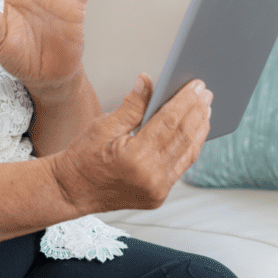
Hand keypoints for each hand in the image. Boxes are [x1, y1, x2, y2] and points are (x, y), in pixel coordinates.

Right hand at [48, 75, 212, 213]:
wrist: (72, 191)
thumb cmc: (83, 157)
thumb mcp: (103, 126)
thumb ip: (132, 105)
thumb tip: (149, 81)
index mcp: (136, 158)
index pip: (169, 122)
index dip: (185, 101)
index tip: (197, 84)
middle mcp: (152, 178)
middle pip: (183, 137)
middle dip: (197, 111)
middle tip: (206, 92)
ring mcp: (157, 190)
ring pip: (187, 154)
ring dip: (199, 129)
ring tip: (205, 108)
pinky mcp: (158, 196)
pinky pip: (180, 167)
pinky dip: (189, 147)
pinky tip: (193, 131)